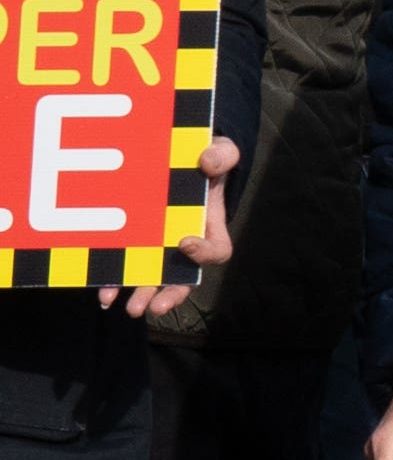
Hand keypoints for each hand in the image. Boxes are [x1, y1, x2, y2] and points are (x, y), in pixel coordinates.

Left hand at [116, 135, 230, 324]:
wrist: (176, 158)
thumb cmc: (203, 157)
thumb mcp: (220, 150)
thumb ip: (221, 155)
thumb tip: (207, 163)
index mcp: (209, 225)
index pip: (217, 250)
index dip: (204, 253)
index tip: (184, 243)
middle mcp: (184, 244)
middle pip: (184, 278)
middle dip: (171, 293)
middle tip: (157, 307)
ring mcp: (157, 248)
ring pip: (153, 281)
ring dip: (143, 296)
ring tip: (131, 309)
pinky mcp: (132, 247)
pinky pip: (125, 270)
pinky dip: (114, 283)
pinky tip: (104, 294)